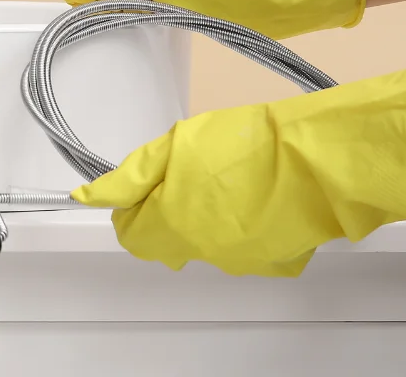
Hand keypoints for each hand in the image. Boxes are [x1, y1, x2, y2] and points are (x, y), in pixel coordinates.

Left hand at [71, 67, 405, 276]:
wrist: (316, 162)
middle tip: (185, 174)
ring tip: (225, 180)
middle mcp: (200, 252)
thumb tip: (88, 196)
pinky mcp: (274, 262)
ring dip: (203, 219)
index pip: (130, 233)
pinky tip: (255, 198)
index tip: (145, 183)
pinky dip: (242, 228)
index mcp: (170, 224)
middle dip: (164, 212)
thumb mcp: (175, 144)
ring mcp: (238, 261)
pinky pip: (244, 249)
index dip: (130, 205)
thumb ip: (131, 175)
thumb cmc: (244, 145)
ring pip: (203, 245)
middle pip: (164, 242)